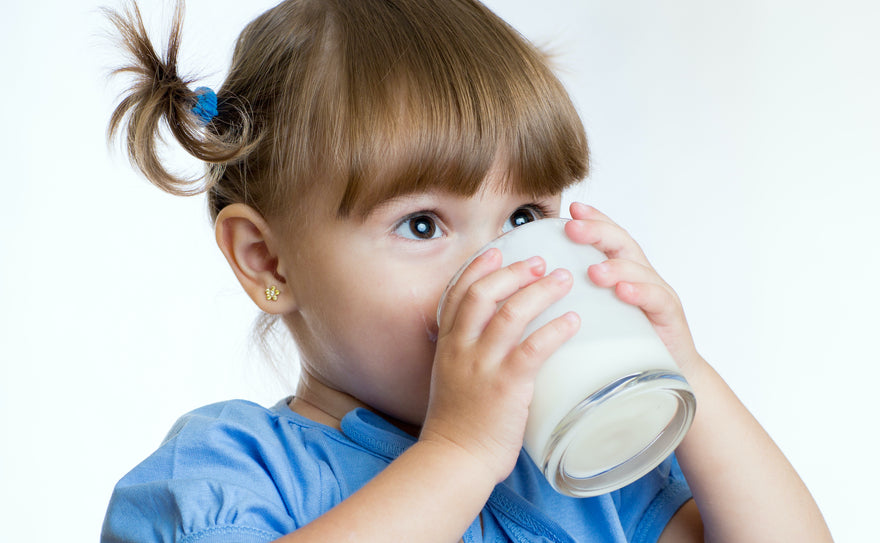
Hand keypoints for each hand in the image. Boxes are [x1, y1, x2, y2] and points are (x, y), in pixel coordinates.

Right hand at [420, 248, 579, 483]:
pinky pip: (533, 349)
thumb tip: (495, 338)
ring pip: (510, 314)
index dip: (478, 267)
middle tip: (539, 261)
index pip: (457, 293)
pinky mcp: (506, 387)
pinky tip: (574, 321)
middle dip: (512, 271)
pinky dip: (555, 330)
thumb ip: (469, 355)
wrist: (454, 459)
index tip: (496, 250)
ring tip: (564, 279)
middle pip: (483, 294)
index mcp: (448, 345)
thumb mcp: (452, 379)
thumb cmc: (459, 425)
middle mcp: (461, 349)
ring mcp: (482, 366)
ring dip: (540, 291)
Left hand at [564, 202, 702, 373]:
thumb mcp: (593, 317)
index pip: (609, 239)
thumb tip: (531, 291)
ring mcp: (657, 296)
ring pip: (638, 271)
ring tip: (593, 270)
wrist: (662, 382)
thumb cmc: (620, 349)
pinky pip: (656, 301)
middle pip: (622, 245)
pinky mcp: (669, 319)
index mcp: (622, 273)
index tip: (572, 210)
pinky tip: (623, 292)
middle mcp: (641, 278)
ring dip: (615, 267)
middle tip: (573, 227)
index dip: (594, 221)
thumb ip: (571, 300)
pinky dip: (640, 293)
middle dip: (598, 232)